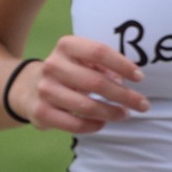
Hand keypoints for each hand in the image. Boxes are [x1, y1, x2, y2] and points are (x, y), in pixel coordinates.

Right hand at [14, 35, 147, 133]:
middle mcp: (53, 65)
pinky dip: (93, 125)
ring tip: (124, 114)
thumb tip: (124, 82)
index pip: (98, 52)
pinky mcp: (41, 112)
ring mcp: (45, 89)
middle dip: (124, 96)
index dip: (122, 65)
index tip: (140, 78)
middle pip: (96, 81)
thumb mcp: (81, 60)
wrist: (28, 87)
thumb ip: (102, 66)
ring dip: (111, 112)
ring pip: (87, 105)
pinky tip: (103, 123)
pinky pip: (74, 124)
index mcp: (66, 46)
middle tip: (142, 104)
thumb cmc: (67, 72)